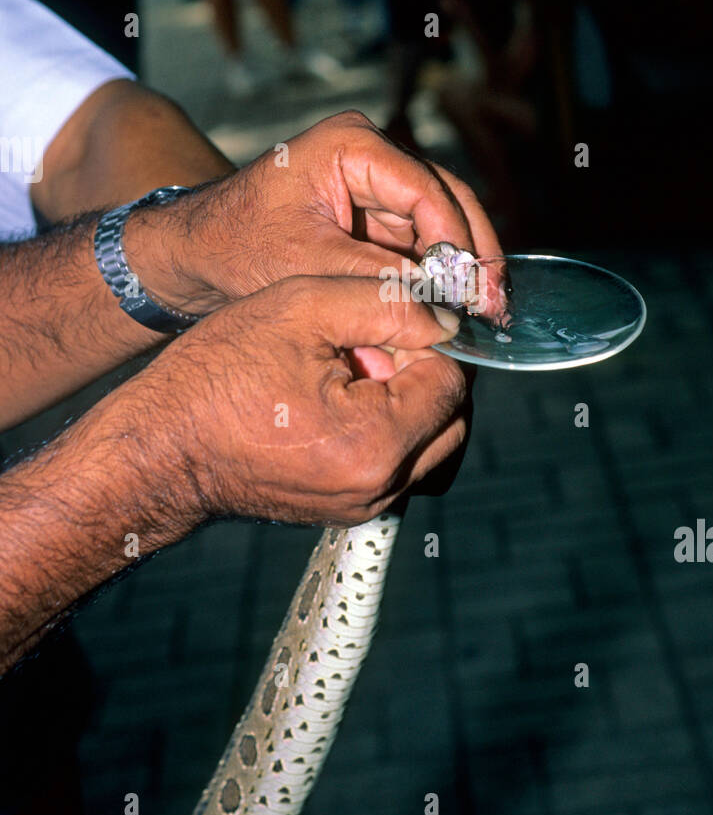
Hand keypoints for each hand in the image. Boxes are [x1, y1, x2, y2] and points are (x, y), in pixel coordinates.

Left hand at [127, 110, 506, 317]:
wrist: (193, 255)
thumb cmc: (235, 249)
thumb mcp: (306, 266)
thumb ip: (376, 280)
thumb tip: (441, 306)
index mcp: (351, 144)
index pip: (424, 189)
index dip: (456, 241)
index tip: (473, 290)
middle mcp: (371, 153)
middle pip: (447, 199)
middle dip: (474, 254)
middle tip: (496, 305)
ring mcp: (375, 182)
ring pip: (442, 222)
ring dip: (464, 267)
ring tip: (488, 315)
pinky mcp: (374, 214)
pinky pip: (422, 241)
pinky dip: (440, 274)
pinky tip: (460, 310)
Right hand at [141, 275, 469, 525]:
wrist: (157, 450)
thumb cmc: (216, 376)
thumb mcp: (302, 308)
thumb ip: (388, 303)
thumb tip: (446, 318)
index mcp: (377, 443)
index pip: (453, 381)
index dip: (428, 338)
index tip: (385, 319)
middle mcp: (380, 488)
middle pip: (452, 420)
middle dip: (425, 373)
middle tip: (368, 345)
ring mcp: (364, 506)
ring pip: (431, 446)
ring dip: (410, 403)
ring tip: (351, 373)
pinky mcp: (347, 510)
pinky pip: (398, 466)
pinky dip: (387, 430)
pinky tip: (338, 400)